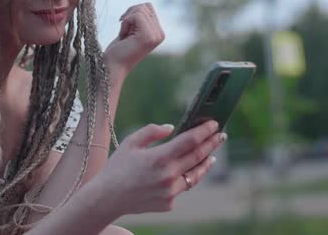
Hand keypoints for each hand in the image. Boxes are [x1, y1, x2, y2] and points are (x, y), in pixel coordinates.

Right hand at [91, 120, 225, 216]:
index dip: (204, 131)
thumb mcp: (131, 143)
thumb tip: (172, 128)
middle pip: (197, 156)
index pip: (190, 141)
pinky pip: (182, 188)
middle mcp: (168, 176)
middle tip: (220, 135)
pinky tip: (188, 171)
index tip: (214, 124)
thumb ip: (152, 131)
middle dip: (211, 144)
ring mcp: (170, 192)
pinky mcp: (169, 203)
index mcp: (159, 158)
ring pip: (195, 175)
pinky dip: (185, 178)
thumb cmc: (116, 168)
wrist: (107, 198)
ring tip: (211, 155)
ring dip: (205, 163)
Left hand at [103, 3, 164, 76]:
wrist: (113, 67)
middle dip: (129, 14)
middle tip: (124, 31)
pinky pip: (136, 16)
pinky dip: (125, 23)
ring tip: (124, 35)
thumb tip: (145, 5)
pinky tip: (123, 36)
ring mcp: (155, 36)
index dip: (132, 13)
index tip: (126, 28)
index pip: (148, 7)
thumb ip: (140, 19)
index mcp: (158, 32)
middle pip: (145, 6)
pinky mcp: (148, 36)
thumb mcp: (132, 30)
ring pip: (140, 9)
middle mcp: (160, 34)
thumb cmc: (118, 50)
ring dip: (127, 20)